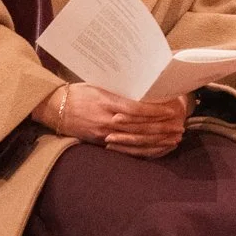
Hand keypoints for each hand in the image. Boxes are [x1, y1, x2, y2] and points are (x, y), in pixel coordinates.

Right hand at [33, 82, 189, 154]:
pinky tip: (156, 148)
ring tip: (174, 139)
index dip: (155, 111)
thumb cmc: (79, 92)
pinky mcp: (100, 143)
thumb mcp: (99, 85)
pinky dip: (143, 150)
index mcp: (106, 102)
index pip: (136, 109)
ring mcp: (103, 134)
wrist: (55, 108)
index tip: (171, 111)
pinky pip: (125, 149)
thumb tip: (145, 90)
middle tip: (180, 127)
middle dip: (161, 128)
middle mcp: (106, 120)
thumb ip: (120, 90)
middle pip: (139, 126)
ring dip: (156, 141)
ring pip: (135, 140)